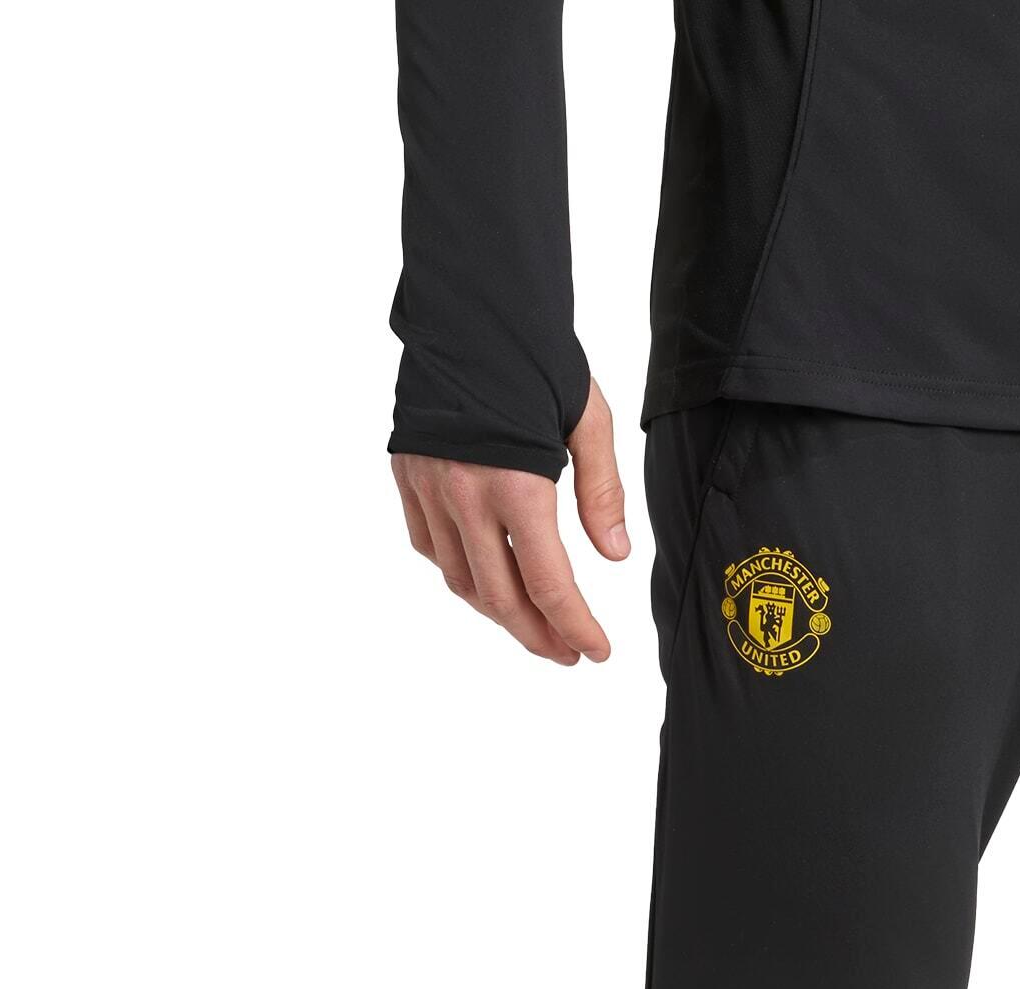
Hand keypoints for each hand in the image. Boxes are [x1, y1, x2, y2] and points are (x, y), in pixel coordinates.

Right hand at [392, 378, 631, 665]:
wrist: (468, 304)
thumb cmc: (536, 355)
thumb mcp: (588, 420)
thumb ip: (602, 493)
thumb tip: (613, 556)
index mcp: (515, 484)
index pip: (548, 584)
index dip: (575, 627)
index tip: (597, 651)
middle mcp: (463, 495)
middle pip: (500, 597)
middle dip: (537, 635)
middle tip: (568, 653)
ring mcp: (428, 487)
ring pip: (461, 580)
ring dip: (499, 612)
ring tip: (533, 624)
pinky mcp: (406, 475)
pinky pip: (429, 547)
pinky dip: (461, 573)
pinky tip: (487, 578)